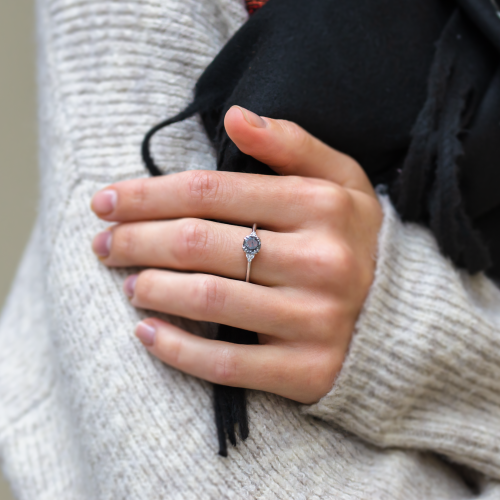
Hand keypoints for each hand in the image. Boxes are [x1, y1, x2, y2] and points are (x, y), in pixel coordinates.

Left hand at [90, 106, 382, 403]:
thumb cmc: (356, 241)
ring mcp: (315, 320)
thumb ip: (292, 144)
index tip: (107, 202)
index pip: (210, 192)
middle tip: (103, 244)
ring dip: (150, 289)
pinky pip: (228, 365)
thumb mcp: (340, 180)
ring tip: (125, 281)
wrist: (403, 316)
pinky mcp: (307, 371)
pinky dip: (176, 350)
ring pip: (208, 300)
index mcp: (320, 207)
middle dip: (135, 240)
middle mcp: (319, 261)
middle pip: (199, 243)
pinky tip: (145, 333)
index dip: (147, 194)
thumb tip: (235, 115)